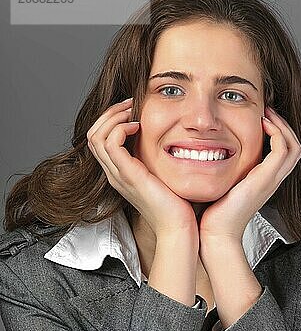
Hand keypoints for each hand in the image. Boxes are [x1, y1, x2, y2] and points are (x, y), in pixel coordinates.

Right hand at [86, 99, 196, 236]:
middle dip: (109, 113)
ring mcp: (119, 175)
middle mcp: (114, 173)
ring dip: (113, 117)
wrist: (177, 226)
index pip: (99, 139)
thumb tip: (167, 138)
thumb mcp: (162, 174)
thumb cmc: (176, 204)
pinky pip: (111, 143)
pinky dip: (120, 128)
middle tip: (130, 104)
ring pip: (96, 136)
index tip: (132, 109)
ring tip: (132, 111)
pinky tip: (139, 126)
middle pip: (92, 135)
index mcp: (120, 173)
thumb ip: (155, 158)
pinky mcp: (128, 175)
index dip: (111, 119)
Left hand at [199, 106, 300, 243]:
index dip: (277, 132)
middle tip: (267, 112)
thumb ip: (221, 171)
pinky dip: (276, 133)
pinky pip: (282, 150)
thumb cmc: (213, 215)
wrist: (216, 234)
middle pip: (294, 147)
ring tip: (267, 114)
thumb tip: (205, 155)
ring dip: (282, 126)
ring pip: (293, 146)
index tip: (261, 118)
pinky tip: (262, 124)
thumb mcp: (220, 186)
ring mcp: (270, 181)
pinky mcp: (265, 180)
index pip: (283, 153)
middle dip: (283, 125)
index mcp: (263, 181)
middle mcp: (271, 180)